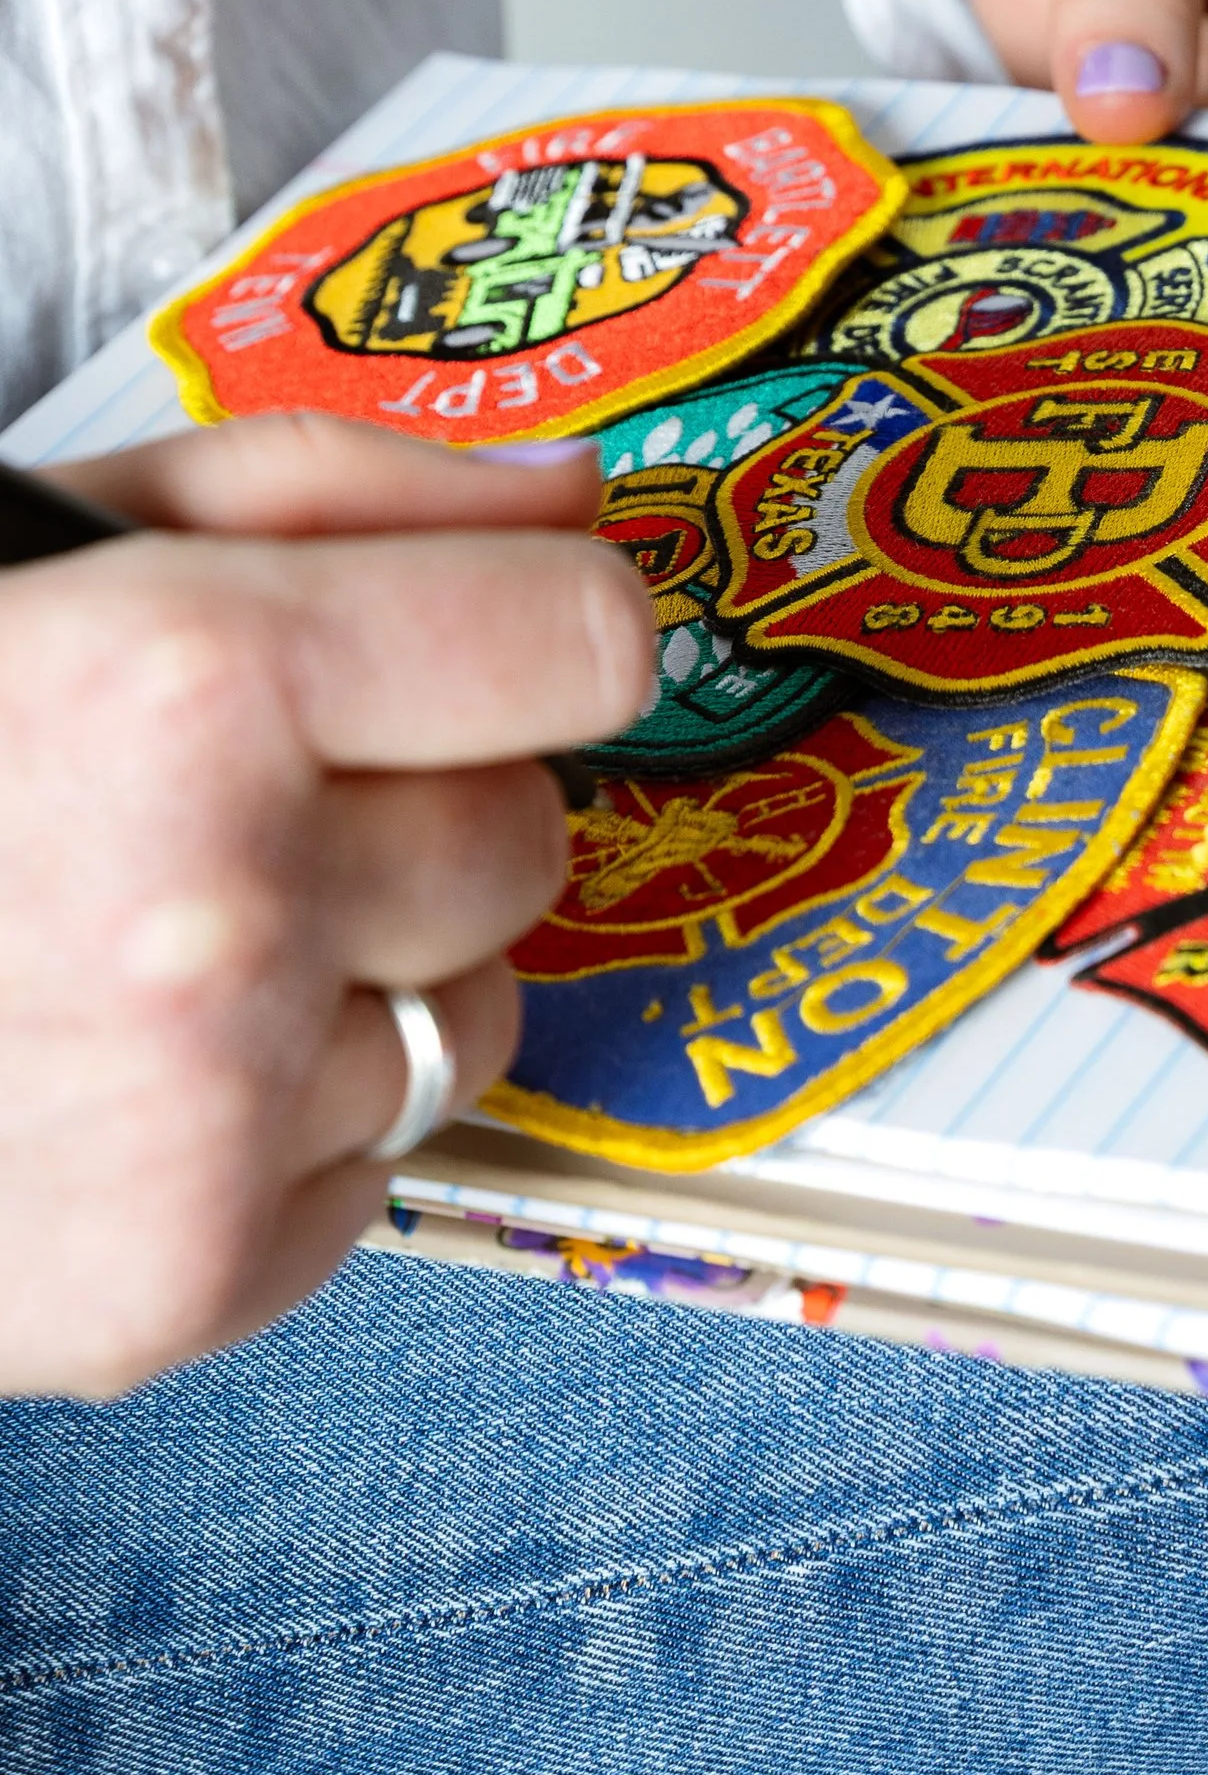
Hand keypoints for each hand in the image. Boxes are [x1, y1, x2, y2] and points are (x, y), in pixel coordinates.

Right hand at [0, 413, 653, 1398]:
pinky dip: (291, 1128)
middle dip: (424, 800)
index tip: (478, 641)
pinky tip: (130, 1075)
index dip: (534, 629)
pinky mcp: (180, 1286)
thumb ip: (322, 492)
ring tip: (167, 945)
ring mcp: (206, 1124)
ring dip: (373, 974)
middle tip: (241, 801)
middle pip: (530, 834)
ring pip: (476, 1015)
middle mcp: (219, 915)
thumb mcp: (46, 549)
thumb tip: (571, 488)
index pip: (587, 642)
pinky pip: (378, 1171)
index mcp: (187, 690)